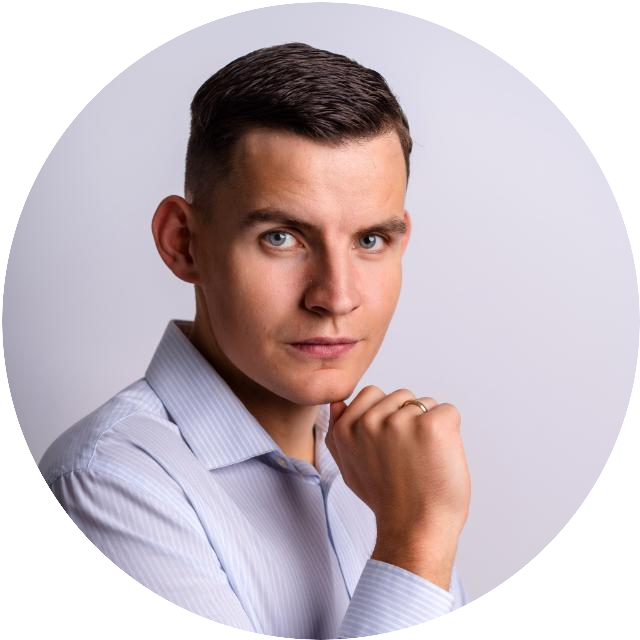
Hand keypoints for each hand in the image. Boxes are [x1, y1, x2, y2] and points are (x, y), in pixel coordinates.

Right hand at [326, 385, 470, 541]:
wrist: (415, 529)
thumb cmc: (386, 500)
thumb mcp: (349, 468)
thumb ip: (339, 434)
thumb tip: (339, 404)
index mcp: (346, 428)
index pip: (372, 394)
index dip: (387, 417)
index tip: (391, 448)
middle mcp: (369, 422)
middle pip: (401, 397)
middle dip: (410, 420)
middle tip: (408, 458)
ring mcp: (400, 422)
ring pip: (425, 403)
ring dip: (430, 426)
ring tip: (423, 460)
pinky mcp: (431, 425)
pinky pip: (448, 411)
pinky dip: (451, 432)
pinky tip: (440, 457)